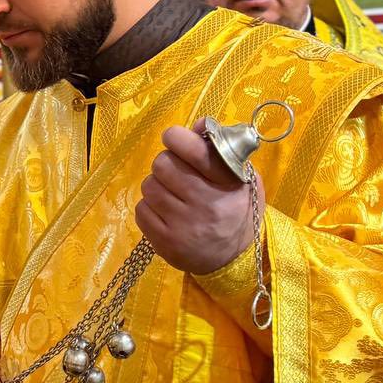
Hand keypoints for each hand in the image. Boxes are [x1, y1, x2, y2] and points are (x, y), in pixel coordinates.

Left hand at [135, 120, 260, 274]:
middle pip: (163, 164)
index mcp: (228, 185)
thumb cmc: (236, 210)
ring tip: (172, 195)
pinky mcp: (165, 243)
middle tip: (176, 173)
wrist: (234, 259)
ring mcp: (184, 226)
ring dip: (157, 186)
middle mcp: (206, 204)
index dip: (177, 138)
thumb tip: (196, 123)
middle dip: (166, 164)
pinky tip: (166, 213)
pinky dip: (149, 208)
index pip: (194, 150)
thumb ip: (220, 149)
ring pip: (149, 186)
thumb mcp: (241, 178)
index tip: (174, 139)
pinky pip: (141, 210)